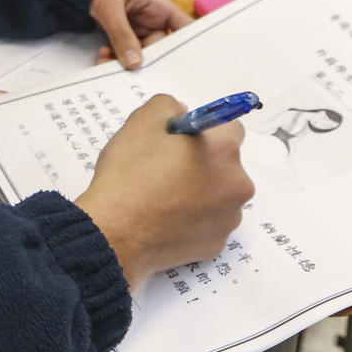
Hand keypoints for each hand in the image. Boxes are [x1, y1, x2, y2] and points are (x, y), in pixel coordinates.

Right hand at [73, 94, 254, 283]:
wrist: (114, 233)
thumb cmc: (128, 176)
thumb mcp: (141, 122)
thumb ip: (168, 106)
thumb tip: (182, 114)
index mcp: (224, 150)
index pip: (231, 129)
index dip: (204, 131)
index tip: (181, 140)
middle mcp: (237, 185)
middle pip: (226, 165)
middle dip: (203, 163)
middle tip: (165, 168)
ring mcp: (228, 218)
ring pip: (218, 196)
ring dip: (199, 192)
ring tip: (161, 196)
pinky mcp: (216, 244)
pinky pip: (208, 223)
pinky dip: (192, 219)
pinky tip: (164, 218)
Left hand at [90, 0, 191, 68]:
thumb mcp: (111, 6)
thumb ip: (122, 34)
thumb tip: (134, 63)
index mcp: (160, 7)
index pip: (185, 29)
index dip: (191, 47)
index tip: (187, 69)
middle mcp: (153, 20)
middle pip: (162, 50)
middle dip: (148, 63)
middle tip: (134, 73)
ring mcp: (139, 29)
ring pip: (141, 55)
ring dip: (127, 63)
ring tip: (108, 63)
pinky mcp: (124, 35)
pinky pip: (125, 53)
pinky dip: (115, 59)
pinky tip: (103, 58)